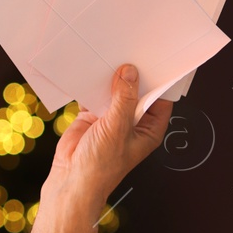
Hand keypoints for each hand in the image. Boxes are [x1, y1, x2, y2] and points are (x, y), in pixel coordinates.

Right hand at [40, 64, 172, 223]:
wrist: (71, 180)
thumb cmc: (101, 167)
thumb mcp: (117, 128)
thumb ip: (124, 99)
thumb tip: (130, 73)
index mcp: (149, 129)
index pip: (161, 99)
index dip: (160, 81)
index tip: (157, 60)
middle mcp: (133, 122)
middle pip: (137, 91)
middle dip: (133, 75)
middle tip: (130, 52)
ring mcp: (112, 118)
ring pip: (115, 91)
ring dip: (111, 78)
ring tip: (109, 56)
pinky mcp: (92, 116)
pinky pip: (95, 94)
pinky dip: (92, 84)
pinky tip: (90, 71)